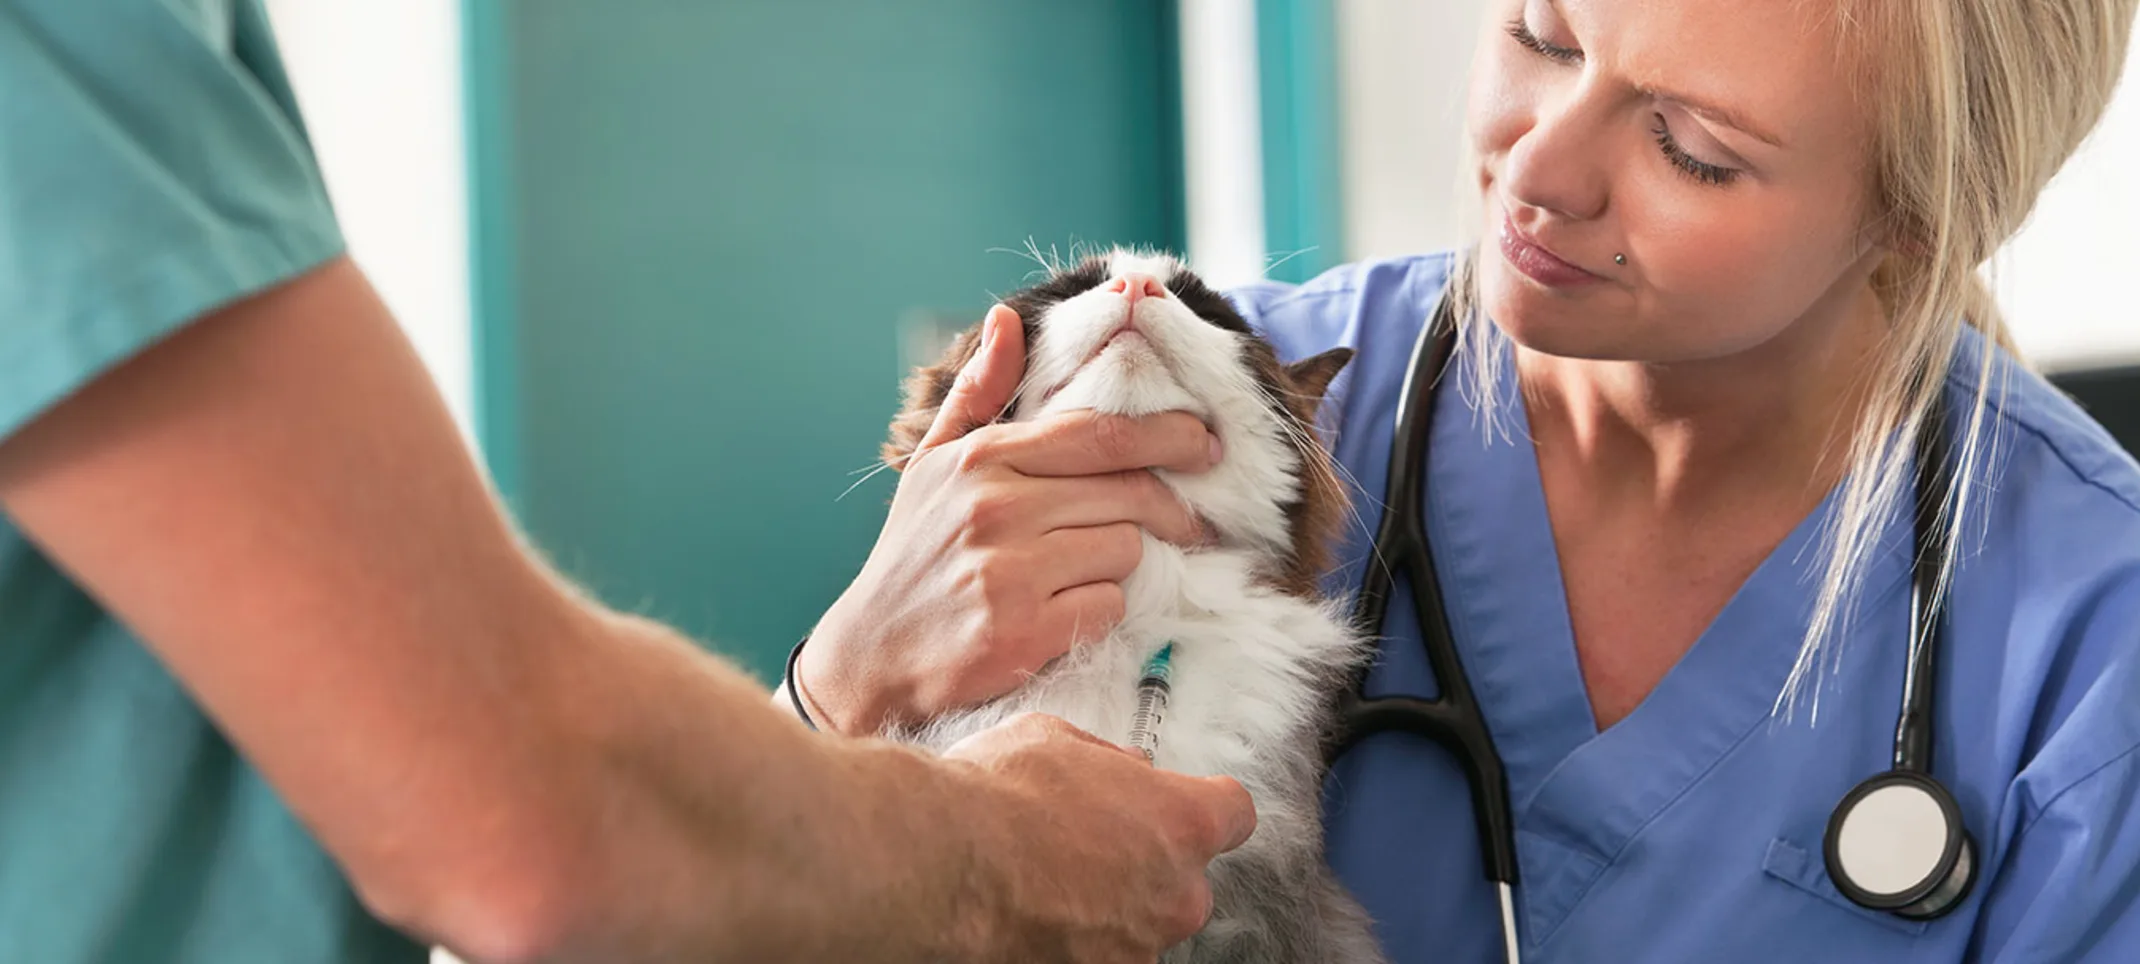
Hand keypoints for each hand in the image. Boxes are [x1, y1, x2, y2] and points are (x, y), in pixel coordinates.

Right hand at [799, 306, 1220, 732]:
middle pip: (1128, 492)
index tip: (1205, 441)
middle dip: (1167, 507)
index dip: (1167, 434)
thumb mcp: (934, 465)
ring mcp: (1009, 571)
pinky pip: (1108, 606)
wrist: (872, 654)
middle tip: (1188, 520)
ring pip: (1125, 549)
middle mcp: (995, 508)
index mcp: (982, 458)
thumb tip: (1007, 318)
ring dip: (1121, 563)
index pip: (1100, 433)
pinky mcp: (1023, 632)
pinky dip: (1101, 611)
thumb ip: (979, 392)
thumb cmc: (914, 555)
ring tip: (1086, 571)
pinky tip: (1067, 612)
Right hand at [942, 713, 1256, 962]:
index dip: (1205, 809)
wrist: (938, 866)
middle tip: (1087, 847)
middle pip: (1186, 882)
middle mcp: (1177, 894)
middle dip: (1147, 866)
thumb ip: (1108, 760)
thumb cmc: (994, 799)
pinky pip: (1101, 959)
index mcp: (1183, 821)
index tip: (1180, 808)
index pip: (1233, 814)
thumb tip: (1123, 767)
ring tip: (1046, 886)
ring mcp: (1138, 950)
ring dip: (1109, 911)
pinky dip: (1075, 945)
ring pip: (1140, 928)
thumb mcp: (1055, 740)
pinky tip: (1031, 919)